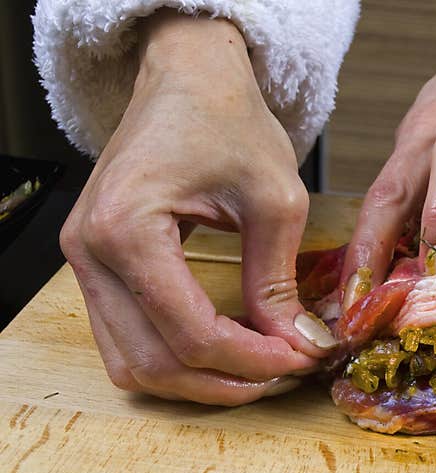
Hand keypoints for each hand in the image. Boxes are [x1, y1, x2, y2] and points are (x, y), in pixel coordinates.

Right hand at [60, 11, 336, 404]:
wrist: (188, 78)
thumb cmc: (229, 121)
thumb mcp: (274, 199)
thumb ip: (277, 281)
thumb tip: (299, 344)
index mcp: (127, 228)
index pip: (189, 332)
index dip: (251, 360)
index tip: (301, 359)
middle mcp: (89, 252)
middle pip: (153, 362)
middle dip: (226, 382)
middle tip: (284, 373)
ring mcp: (84, 262)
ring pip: (132, 363)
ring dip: (197, 380)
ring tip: (258, 369)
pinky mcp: (97, 265)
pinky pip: (126, 339)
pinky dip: (174, 357)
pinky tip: (225, 349)